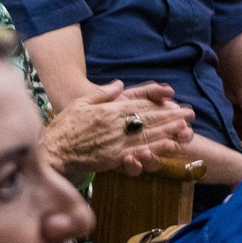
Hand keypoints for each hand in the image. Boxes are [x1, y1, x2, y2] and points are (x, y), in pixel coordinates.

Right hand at [40, 81, 195, 176]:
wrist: (51, 152)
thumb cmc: (63, 128)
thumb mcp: (80, 104)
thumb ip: (101, 94)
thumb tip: (118, 85)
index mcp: (107, 110)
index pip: (137, 105)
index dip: (158, 104)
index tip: (175, 103)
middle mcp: (113, 124)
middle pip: (146, 119)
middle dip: (170, 117)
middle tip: (189, 114)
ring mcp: (114, 141)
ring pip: (146, 135)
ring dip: (168, 131)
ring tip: (186, 128)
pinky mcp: (113, 157)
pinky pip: (138, 152)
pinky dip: (154, 149)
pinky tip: (167, 146)